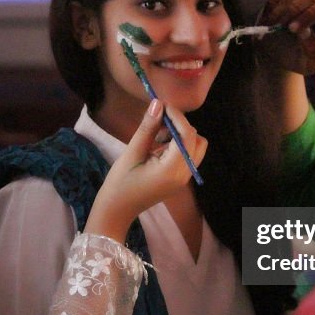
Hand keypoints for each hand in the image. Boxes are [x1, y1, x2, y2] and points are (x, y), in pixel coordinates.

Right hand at [85, 101, 207, 242]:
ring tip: (156, 135)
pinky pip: (186, 156)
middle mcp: (184, 174)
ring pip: (194, 147)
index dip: (177, 116)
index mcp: (173, 169)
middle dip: (180, 126)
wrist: (117, 210)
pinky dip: (177, 145)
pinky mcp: (179, 179)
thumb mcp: (132, 153)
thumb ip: (148, 128)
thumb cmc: (120, 183)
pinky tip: (157, 145)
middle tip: (158, 121)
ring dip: (179, 135)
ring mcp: (183, 178)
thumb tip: (158, 104)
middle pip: (197, 140)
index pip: (187, 135)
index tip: (161, 105)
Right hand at [257, 0, 314, 75]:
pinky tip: (270, 21)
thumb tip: (305, 33)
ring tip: (273, 30)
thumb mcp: (307, 65)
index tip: (292, 30)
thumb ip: (311, 55)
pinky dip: (272, 7)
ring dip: (279, 14)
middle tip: (279, 28)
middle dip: (292, 13)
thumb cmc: (297, 59)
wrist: (279, 53)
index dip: (309, 16)